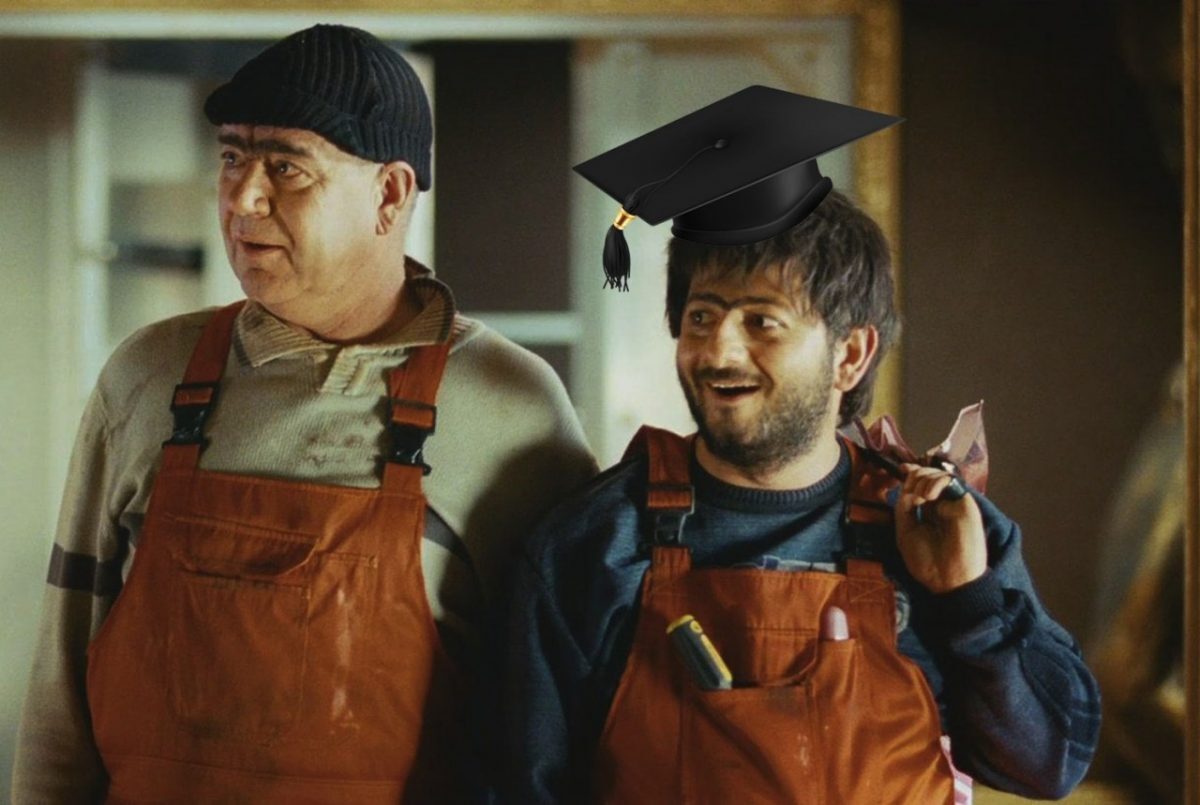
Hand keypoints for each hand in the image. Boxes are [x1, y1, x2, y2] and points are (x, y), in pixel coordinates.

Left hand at [894, 463, 986, 593]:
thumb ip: (904, 508)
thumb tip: (906, 486)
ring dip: (922, 481)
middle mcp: (942, 504)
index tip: (901, 469)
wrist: (948, 580)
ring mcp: (953, 503)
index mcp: (928, 511)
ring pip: (937, 474)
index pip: (920, 484)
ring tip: (919, 499)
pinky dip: (934, 482)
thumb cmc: (928, 562)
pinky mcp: (965, 504)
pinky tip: (928, 497)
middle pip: (927, 475)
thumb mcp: (906, 532)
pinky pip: (950, 480)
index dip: (911, 473)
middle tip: (910, 495)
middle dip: (913, 477)